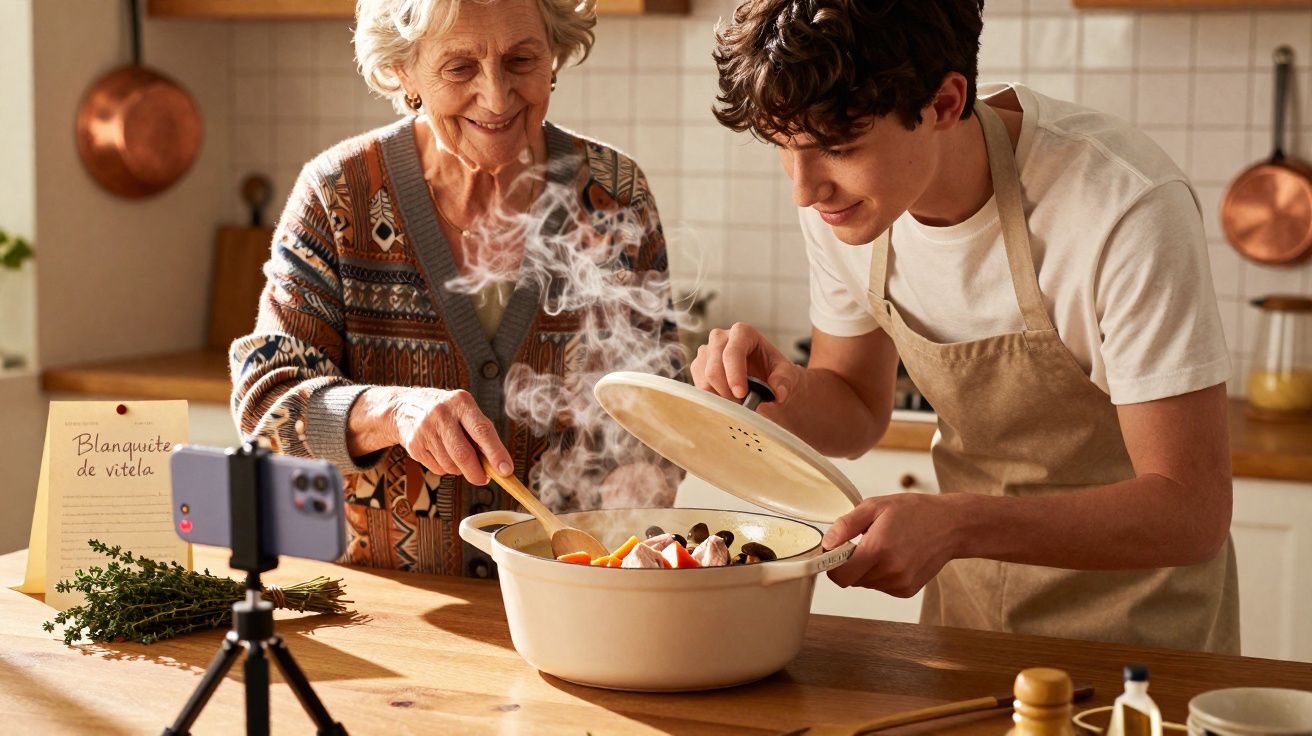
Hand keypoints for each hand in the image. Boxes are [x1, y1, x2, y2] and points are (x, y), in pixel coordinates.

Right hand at [387, 387, 512, 485]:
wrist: (405, 407)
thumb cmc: (447, 414)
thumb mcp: (465, 412)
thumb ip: (481, 434)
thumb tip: (497, 466)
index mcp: (461, 402)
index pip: (482, 430)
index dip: (496, 453)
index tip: (506, 470)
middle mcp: (442, 413)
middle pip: (464, 454)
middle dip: (477, 472)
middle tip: (484, 479)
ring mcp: (425, 429)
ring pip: (450, 465)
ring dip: (460, 470)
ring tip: (458, 458)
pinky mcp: (414, 445)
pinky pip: (437, 469)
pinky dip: (445, 469)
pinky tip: (441, 455)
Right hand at [690, 322, 801, 404]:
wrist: (764, 377)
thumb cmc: (774, 371)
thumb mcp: (787, 374)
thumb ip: (784, 381)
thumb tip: (778, 392)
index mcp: (743, 333)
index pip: (732, 352)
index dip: (735, 375)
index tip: (742, 394)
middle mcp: (720, 337)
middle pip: (713, 368)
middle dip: (727, 391)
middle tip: (743, 404)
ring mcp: (706, 350)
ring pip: (704, 379)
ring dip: (720, 396)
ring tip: (738, 401)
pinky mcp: (699, 365)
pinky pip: (698, 386)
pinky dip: (712, 398)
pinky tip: (727, 399)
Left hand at [822, 493, 963, 597]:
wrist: (951, 525)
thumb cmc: (914, 512)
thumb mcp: (875, 506)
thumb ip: (845, 526)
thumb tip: (826, 544)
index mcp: (878, 550)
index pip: (839, 576)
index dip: (832, 565)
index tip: (836, 552)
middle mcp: (890, 571)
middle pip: (851, 579)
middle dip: (851, 563)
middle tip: (865, 541)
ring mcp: (900, 584)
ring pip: (865, 583)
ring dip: (867, 568)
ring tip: (885, 546)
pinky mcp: (906, 590)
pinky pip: (880, 586)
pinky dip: (881, 574)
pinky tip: (895, 556)